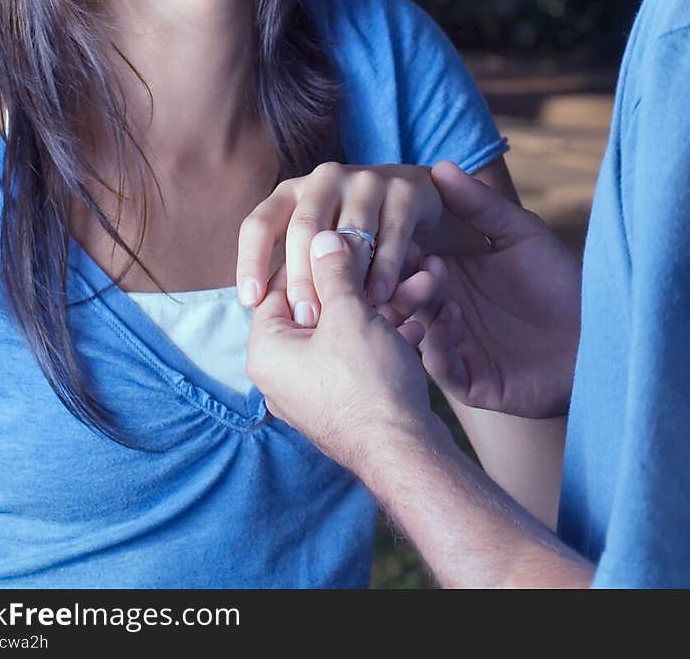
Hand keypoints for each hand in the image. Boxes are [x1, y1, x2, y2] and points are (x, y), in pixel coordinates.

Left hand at [235, 162, 442, 324]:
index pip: (260, 223)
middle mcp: (325, 179)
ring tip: (341, 317)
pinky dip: (384, 269)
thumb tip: (259, 302)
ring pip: (348, 233)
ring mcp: (366, 181)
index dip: (251, 261)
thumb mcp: (320, 253)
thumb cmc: (360, 244)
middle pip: (303, 228)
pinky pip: (390, 234)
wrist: (429, 213)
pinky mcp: (404, 190)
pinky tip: (380, 298)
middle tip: (305, 318)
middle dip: (302, 278)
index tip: (249, 300)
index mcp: (292, 192)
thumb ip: (295, 269)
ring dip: (346, 278)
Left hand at [246, 231, 434, 475]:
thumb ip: (332, 271)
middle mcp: (281, 374)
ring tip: (422, 287)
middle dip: (363, 284)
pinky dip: (387, 340)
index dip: (316, 259)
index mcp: (267, 350)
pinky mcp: (344, 404)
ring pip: (348, 333)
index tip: (346, 241)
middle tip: (390, 262)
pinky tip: (418, 325)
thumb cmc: (367, 382)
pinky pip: (360, 360)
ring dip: (385, 308)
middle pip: (320, 309)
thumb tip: (320, 237)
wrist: (404, 452)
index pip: (280, 285)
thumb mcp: (348, 313)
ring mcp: (313, 392)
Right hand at [390, 160, 581, 418]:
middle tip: (412, 255)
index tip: (393, 225)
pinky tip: (454, 316)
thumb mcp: (520, 233)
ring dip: (416, 304)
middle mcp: (442, 309)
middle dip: (398, 274)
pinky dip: (438, 342)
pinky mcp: (470, 380)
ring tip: (433, 280)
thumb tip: (439, 166)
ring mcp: (453, 346)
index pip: (405, 257)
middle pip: (400, 292)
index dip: (394, 243)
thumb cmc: (560, 280)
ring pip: (412, 328)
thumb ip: (480, 205)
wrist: (600, 334)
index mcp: (448, 273)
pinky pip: (440, 365)